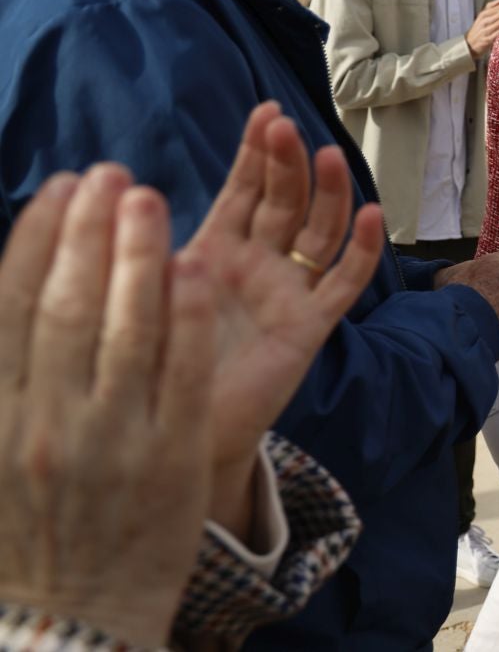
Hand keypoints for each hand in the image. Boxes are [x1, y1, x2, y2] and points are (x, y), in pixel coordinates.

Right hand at [0, 167, 214, 647]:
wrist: (68, 621)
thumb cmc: (26, 526)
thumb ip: (4, 369)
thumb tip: (15, 292)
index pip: (12, 305)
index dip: (37, 238)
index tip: (60, 189)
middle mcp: (45, 420)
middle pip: (69, 302)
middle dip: (90, 229)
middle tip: (114, 176)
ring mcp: (111, 438)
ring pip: (126, 326)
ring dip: (138, 253)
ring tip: (149, 199)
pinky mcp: (169, 456)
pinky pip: (182, 369)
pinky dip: (187, 313)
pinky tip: (195, 265)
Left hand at [176, 103, 387, 533]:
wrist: (179, 427)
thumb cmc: (160, 359)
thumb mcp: (150, 291)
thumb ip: (152, 249)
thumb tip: (132, 196)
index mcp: (219, 249)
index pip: (244, 188)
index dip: (255, 151)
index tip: (266, 112)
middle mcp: (260, 262)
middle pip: (285, 200)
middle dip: (286, 162)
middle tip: (285, 129)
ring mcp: (290, 290)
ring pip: (319, 231)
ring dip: (328, 192)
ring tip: (327, 157)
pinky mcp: (312, 324)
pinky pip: (344, 283)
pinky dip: (362, 250)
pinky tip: (372, 215)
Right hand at [465, 0, 498, 58]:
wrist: (469, 44)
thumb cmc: (479, 29)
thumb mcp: (482, 17)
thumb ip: (490, 7)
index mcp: (483, 15)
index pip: (495, 8)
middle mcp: (483, 22)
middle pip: (496, 15)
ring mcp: (484, 31)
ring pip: (496, 24)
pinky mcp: (486, 40)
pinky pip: (495, 35)